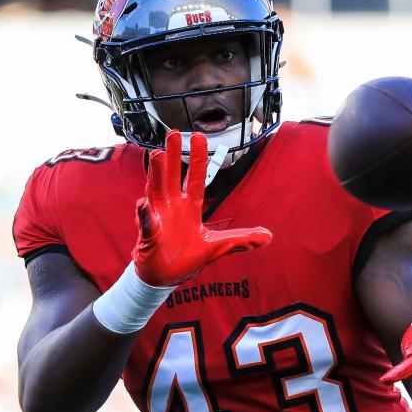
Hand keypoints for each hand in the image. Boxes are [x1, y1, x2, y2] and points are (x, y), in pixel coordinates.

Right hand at [132, 130, 272, 286]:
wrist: (165, 278)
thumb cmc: (187, 258)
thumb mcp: (218, 247)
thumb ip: (241, 240)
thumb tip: (268, 237)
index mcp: (190, 207)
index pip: (196, 178)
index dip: (198, 158)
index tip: (198, 137)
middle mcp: (173, 207)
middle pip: (173, 176)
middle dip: (174, 156)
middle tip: (174, 134)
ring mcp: (159, 218)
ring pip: (157, 191)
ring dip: (157, 174)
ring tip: (158, 155)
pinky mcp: (149, 235)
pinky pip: (147, 223)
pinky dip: (145, 214)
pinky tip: (143, 204)